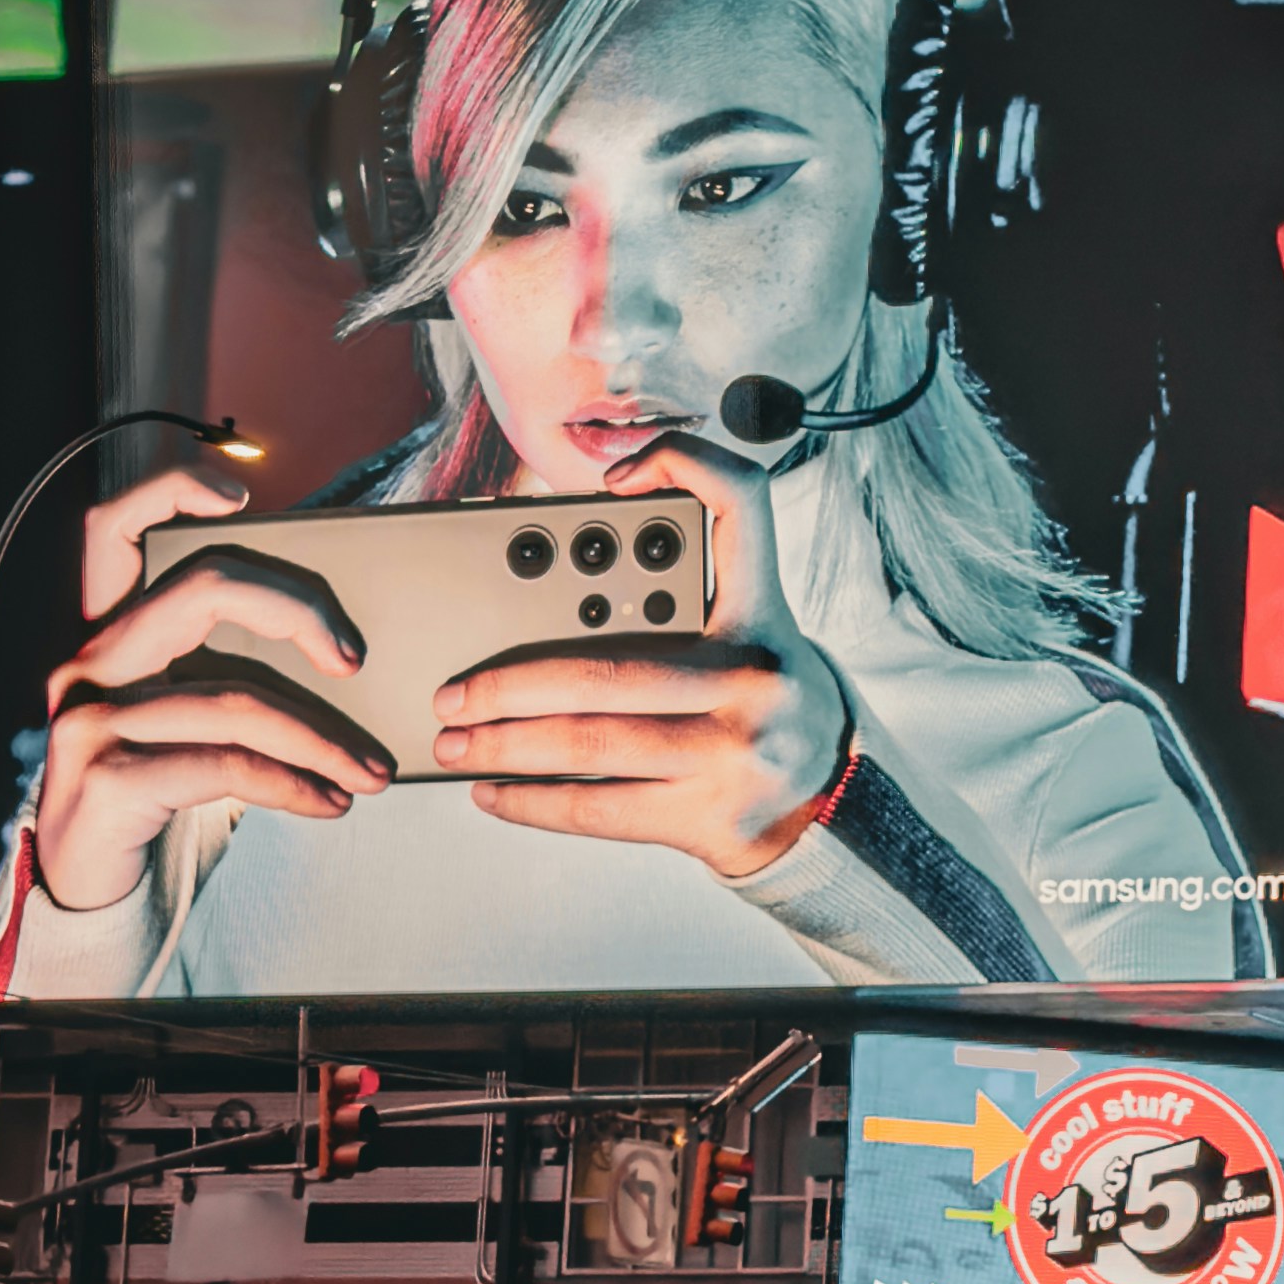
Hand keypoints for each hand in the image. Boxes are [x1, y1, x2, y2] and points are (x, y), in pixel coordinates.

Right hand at [29, 476, 390, 912]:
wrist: (87, 882)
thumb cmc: (155, 789)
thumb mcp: (188, 721)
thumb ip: (227, 672)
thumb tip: (345, 652)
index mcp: (108, 633)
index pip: (115, 530)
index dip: (169, 492)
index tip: (240, 496)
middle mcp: (88, 663)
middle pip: (203, 590)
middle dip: (299, 613)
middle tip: (356, 660)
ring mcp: (90, 719)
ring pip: (234, 697)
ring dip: (322, 739)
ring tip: (370, 771)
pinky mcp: (107, 777)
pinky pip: (226, 764)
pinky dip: (294, 783)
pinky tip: (331, 801)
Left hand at [435, 451, 852, 880]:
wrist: (831, 803)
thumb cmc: (762, 707)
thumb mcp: (752, 638)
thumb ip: (682, 605)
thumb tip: (548, 608)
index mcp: (761, 615)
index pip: (742, 508)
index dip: (686, 467)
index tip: (615, 475)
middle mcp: (751, 679)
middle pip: (604, 670)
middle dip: (508, 685)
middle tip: (452, 694)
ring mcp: (731, 753)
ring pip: (588, 745)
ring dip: (503, 747)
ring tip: (455, 744)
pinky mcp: (708, 816)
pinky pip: (598, 809)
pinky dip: (533, 802)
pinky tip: (496, 793)